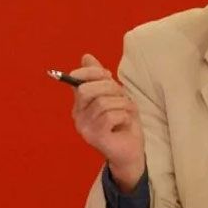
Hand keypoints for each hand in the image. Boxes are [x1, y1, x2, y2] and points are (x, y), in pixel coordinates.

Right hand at [71, 54, 145, 190]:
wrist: (131, 150)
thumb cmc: (123, 123)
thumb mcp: (114, 95)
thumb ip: (99, 77)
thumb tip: (86, 56)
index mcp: (80, 104)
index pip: (77, 80)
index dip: (93, 72)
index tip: (108, 75)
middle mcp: (78, 116)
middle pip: (87, 90)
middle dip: (109, 88)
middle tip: (121, 96)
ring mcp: (85, 128)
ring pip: (103, 103)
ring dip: (122, 105)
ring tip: (126, 113)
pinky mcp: (95, 138)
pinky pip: (110, 117)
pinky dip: (123, 116)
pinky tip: (125, 123)